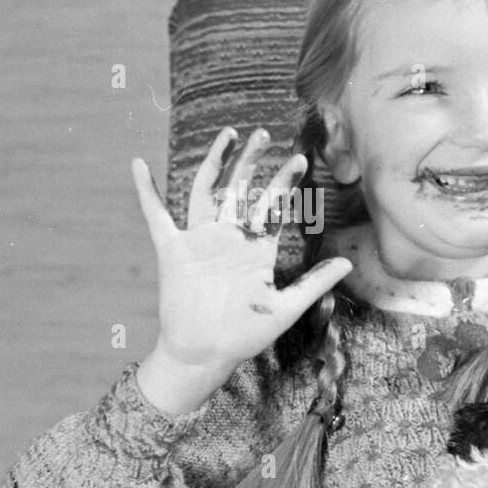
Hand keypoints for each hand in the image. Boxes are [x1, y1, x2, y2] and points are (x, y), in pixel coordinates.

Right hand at [132, 127, 352, 377]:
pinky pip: (157, 216)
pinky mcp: (173, 250)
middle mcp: (229, 237)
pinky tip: (139, 166)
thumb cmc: (244, 335)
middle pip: (240, 188)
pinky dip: (147, 192)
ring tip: (228, 134)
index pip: (272, 206)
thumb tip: (348, 263)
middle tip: (262, 133)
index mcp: (256, 248)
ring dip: (215, 162)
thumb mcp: (284, 309)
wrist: (204, 354)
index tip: (300, 158)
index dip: (285, 181)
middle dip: (251, 160)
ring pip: (207, 190)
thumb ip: (313, 284)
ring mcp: (201, 240)